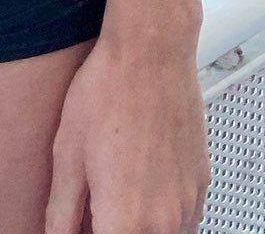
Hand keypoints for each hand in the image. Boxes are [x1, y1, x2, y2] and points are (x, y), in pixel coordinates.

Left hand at [46, 29, 208, 233]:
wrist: (151, 49)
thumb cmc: (108, 91)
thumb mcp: (68, 155)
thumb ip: (62, 213)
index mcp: (125, 222)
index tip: (83, 224)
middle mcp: (164, 223)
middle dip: (111, 228)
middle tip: (91, 213)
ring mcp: (188, 205)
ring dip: (138, 227)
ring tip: (116, 195)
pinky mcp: (202, 185)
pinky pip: (184, 222)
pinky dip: (162, 218)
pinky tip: (141, 187)